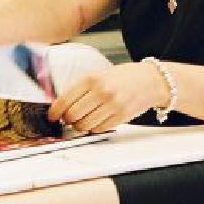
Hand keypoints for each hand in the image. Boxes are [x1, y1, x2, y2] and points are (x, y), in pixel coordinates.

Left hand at [47, 61, 168, 132]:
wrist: (151, 80)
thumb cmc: (124, 77)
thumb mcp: (100, 74)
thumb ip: (81, 88)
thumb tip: (61, 105)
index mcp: (92, 78)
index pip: (65, 99)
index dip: (55, 112)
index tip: (52, 117)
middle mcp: (102, 91)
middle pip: (72, 115)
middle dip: (68, 120)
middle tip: (69, 119)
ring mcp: (112, 105)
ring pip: (85, 126)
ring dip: (81, 126)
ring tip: (84, 119)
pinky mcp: (121, 117)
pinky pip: (99, 129)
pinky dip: (95, 128)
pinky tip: (98, 120)